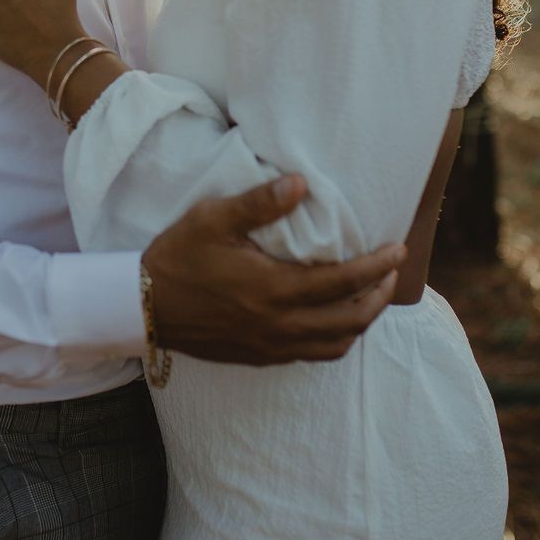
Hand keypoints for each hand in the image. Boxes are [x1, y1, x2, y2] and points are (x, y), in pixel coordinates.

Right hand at [143, 175, 406, 364]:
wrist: (142, 306)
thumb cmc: (178, 256)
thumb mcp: (214, 218)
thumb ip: (260, 203)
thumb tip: (301, 183)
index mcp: (273, 289)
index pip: (344, 282)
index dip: (377, 267)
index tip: (398, 250)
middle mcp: (278, 324)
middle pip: (350, 321)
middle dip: (378, 297)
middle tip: (390, 274)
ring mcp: (270, 345)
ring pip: (334, 345)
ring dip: (360, 323)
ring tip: (369, 298)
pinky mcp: (259, 356)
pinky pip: (311, 355)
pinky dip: (334, 339)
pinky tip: (332, 320)